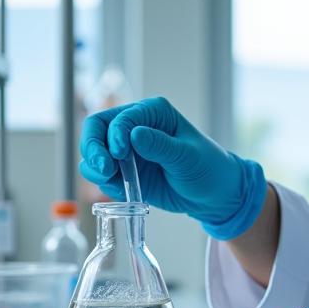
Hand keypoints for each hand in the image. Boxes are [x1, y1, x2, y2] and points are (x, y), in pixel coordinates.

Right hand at [79, 96, 266, 239]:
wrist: (214, 195)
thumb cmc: (208, 169)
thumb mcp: (188, 157)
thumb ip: (160, 146)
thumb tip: (133, 134)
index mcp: (153, 112)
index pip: (119, 117)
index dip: (114, 135)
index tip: (120, 155)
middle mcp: (135, 126)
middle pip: (96, 129)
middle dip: (93, 148)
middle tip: (104, 170)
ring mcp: (127, 150)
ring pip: (94, 152)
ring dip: (94, 166)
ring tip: (110, 180)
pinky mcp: (125, 171)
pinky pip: (102, 174)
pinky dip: (103, 182)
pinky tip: (120, 190)